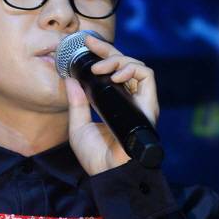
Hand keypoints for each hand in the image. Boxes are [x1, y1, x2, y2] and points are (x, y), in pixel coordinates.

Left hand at [65, 33, 159, 175]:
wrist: (107, 173)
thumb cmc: (95, 158)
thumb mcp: (78, 126)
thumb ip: (76, 103)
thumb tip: (70, 80)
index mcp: (114, 104)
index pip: (112, 72)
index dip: (102, 55)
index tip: (86, 45)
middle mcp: (130, 101)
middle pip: (124, 65)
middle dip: (108, 50)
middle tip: (90, 45)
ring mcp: (141, 103)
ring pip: (137, 66)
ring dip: (118, 60)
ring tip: (99, 69)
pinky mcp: (148, 106)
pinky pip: (147, 76)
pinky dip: (132, 69)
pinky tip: (115, 76)